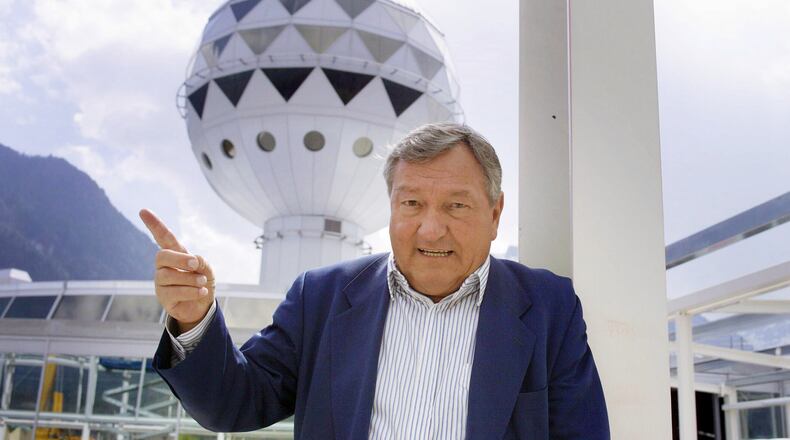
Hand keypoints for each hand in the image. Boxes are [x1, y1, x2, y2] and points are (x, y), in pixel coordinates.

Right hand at [139, 208, 214, 333]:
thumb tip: (193, 259)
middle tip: (196, 264)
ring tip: (202, 282)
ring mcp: (161, 282)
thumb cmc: (202, 283)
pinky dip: (191, 292)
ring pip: (168, 276)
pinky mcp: (163, 297)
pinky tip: (201, 292)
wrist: (203, 306)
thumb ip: (202, 261)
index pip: (163, 237)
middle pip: (162, 256)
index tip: (143, 211)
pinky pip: (173, 292)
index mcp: (175, 254)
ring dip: (190, 279)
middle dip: (179, 259)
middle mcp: (164, 266)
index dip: (154, 225)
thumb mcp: (207, 269)